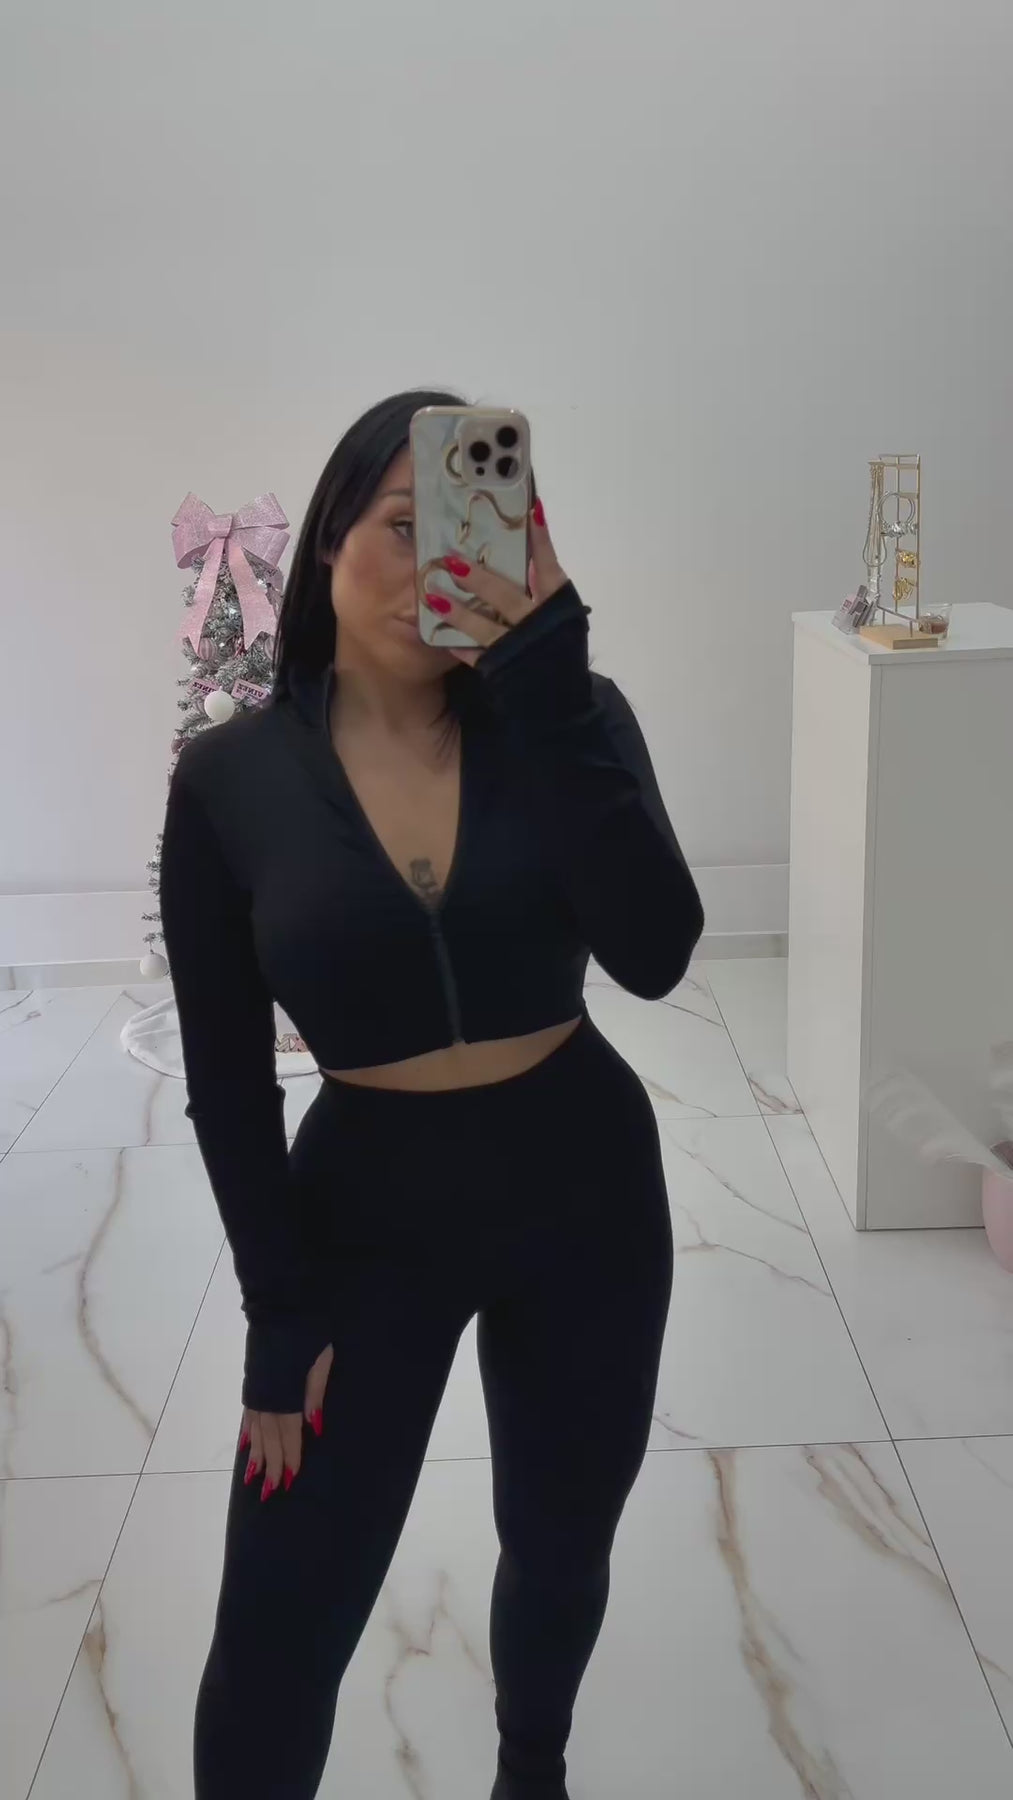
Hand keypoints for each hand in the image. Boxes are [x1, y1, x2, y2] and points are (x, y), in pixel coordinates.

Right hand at [239, 1342, 332, 1500]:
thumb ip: (315, 1394)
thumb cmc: (308, 1332)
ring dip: (255, 1454)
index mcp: (285, 1395)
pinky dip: (245, 1432)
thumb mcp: (320, 1361)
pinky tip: (244, 1444)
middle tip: (269, 1492)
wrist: (279, 1306)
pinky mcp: (251, 1381)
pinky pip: (246, 1414)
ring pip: (254, 1430)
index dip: (289, 1457)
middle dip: (270, 1464)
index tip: (289, 1480)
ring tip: (253, 1477)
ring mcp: (256, 1391)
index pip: (288, 1435)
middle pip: (268, 1438)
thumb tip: (313, 1429)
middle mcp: (266, 1398)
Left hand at [424, 500, 567, 665]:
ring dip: (459, 613)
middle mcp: (538, 624)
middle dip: (479, 580)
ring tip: (433, 597)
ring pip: (486, 628)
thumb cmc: (560, 645)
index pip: (550, 567)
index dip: (541, 540)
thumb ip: (546, 581)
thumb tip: (530, 537)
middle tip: (451, 561)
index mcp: (558, 606)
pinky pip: (477, 658)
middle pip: (507, 597)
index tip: (529, 510)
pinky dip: (459, 647)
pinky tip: (438, 635)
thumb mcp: (564, 612)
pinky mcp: (502, 670)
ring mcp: (517, 649)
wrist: (563, 699)